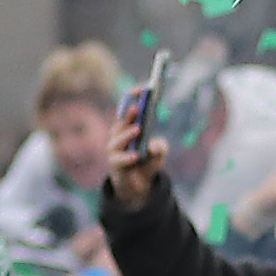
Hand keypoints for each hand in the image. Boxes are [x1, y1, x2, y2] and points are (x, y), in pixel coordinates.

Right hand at [103, 92, 164, 207]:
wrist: (139, 186)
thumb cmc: (147, 163)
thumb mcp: (159, 154)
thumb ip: (160, 148)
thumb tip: (153, 147)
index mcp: (128, 126)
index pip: (127, 107)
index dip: (133, 97)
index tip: (142, 89)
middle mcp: (119, 135)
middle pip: (121, 122)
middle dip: (128, 113)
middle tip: (137, 107)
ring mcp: (115, 150)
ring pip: (117, 140)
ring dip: (127, 134)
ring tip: (138, 129)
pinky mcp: (115, 165)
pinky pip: (119, 159)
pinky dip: (127, 157)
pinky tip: (136, 155)